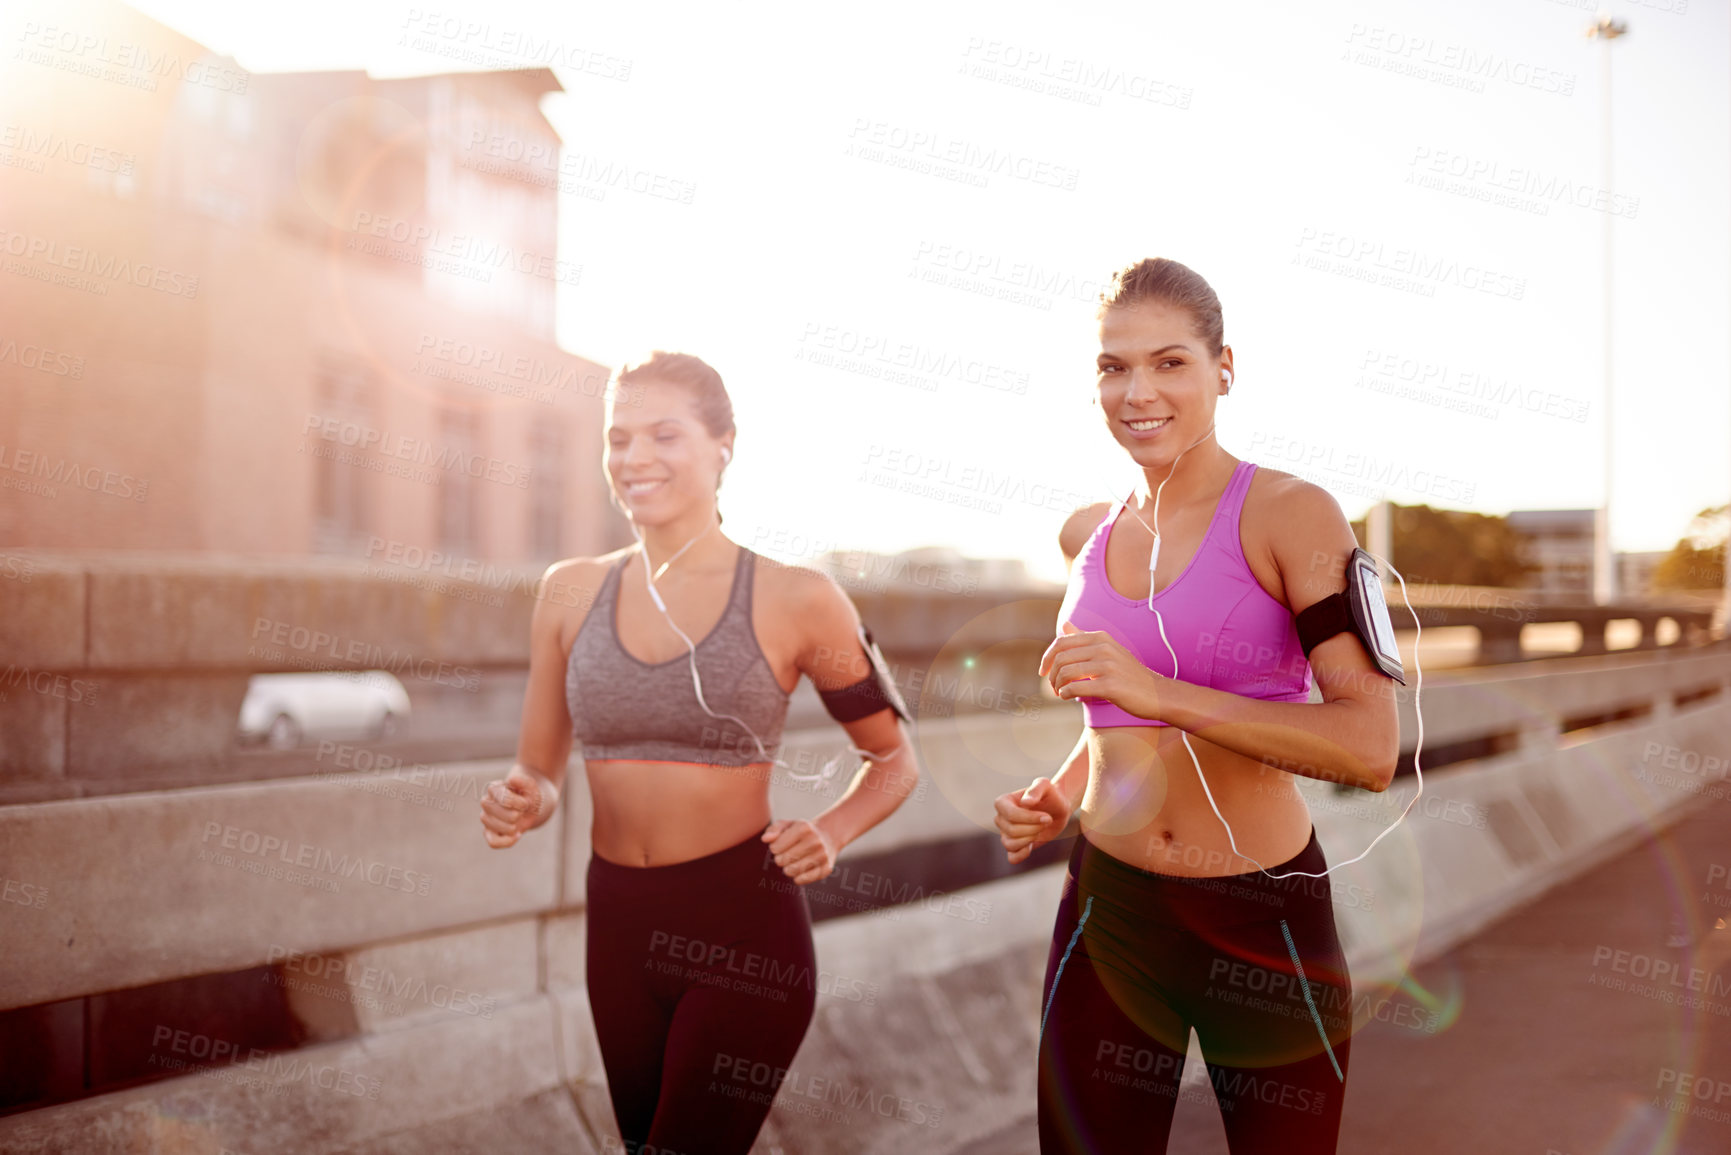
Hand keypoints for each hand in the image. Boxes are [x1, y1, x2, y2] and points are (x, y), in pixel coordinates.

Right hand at [479, 764, 553, 848]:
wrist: (531, 806)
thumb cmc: (529, 795)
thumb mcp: (532, 787)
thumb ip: (524, 782)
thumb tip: (512, 779)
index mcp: (494, 788)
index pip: (501, 798)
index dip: (517, 803)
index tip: (525, 803)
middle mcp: (486, 802)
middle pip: (496, 813)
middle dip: (514, 815)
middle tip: (521, 812)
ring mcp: (486, 818)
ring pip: (493, 827)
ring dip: (512, 828)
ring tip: (518, 822)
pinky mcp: (489, 832)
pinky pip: (493, 842)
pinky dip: (507, 841)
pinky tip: (518, 834)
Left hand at [762, 818, 837, 884]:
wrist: (828, 836)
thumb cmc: (801, 831)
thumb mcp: (787, 825)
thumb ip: (773, 830)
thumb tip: (765, 839)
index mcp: (804, 828)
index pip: (775, 848)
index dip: (774, 848)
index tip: (781, 844)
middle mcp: (815, 841)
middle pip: (782, 860)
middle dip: (780, 859)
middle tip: (786, 854)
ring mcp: (822, 855)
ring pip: (791, 871)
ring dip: (787, 868)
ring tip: (792, 861)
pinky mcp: (826, 869)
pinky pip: (802, 880)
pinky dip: (797, 877)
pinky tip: (800, 869)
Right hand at [994, 777, 1073, 864]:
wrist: (1057, 809)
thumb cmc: (1050, 795)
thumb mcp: (1045, 786)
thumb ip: (1036, 789)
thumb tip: (1026, 802)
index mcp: (1003, 802)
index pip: (1010, 815)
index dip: (1029, 818)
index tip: (1047, 817)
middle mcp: (1001, 818)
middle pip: (1011, 830)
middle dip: (1033, 828)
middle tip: (1047, 821)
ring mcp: (1006, 833)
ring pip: (1010, 844)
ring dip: (1030, 839)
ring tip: (1040, 830)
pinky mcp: (1015, 846)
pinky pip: (1012, 857)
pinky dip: (1021, 855)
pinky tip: (1032, 846)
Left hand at [1039, 620, 1163, 720]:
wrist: (1158, 694)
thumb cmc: (1129, 674)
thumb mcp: (1108, 650)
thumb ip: (1085, 638)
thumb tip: (1064, 624)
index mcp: (1101, 637)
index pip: (1061, 642)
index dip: (1047, 657)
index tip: (1043, 671)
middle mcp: (1104, 648)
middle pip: (1061, 658)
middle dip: (1051, 674)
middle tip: (1053, 686)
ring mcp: (1108, 666)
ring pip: (1066, 673)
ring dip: (1058, 686)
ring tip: (1060, 693)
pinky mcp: (1110, 686)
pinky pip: (1076, 688)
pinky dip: (1066, 694)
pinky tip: (1068, 697)